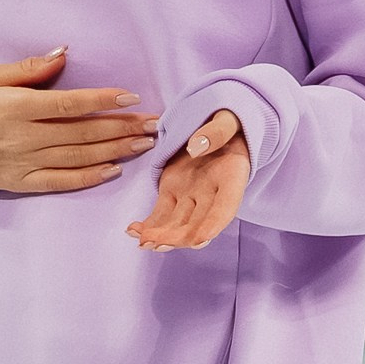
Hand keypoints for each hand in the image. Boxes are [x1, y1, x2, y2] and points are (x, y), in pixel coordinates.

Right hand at [0, 48, 159, 193]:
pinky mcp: (22, 183)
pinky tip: (113, 170)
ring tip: (144, 143)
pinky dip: (89, 177)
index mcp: (16, 108)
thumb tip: (63, 54)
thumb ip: (28, 69)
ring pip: (78, 157)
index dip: (103, 100)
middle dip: (121, 126)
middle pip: (82, 132)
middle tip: (153, 123)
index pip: (69, 104)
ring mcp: (24, 163)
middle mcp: (24, 138)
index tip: (131, 96)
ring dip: (115, 150)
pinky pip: (61, 182)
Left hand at [128, 110, 249, 251]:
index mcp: (231, 177)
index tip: (200, 239)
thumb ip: (217, 132)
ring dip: (161, 237)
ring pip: (177, 224)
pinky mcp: (172, 192)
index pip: (225, 207)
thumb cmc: (227, 122)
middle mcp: (212, 194)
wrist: (217, 127)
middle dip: (179, 237)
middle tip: (159, 243)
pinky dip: (148, 226)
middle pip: (198, 223)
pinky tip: (133, 231)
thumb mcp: (228, 120)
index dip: (214, 224)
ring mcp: (191, 196)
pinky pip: (160, 214)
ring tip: (142, 241)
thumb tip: (196, 147)